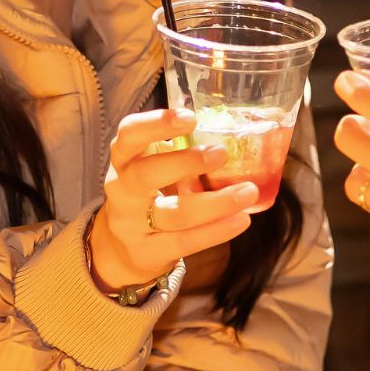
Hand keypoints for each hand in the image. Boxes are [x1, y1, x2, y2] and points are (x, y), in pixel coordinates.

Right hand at [93, 110, 256, 293]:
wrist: (125, 246)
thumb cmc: (150, 193)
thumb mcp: (155, 165)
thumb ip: (181, 151)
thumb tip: (233, 133)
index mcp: (124, 159)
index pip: (129, 135)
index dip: (156, 124)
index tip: (190, 118)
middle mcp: (121, 190)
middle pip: (146, 175)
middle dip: (186, 162)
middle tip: (222, 153)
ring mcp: (130, 224)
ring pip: (174, 213)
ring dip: (216, 203)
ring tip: (248, 192)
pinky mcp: (146, 252)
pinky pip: (184, 242)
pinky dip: (216, 231)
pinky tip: (240, 220)